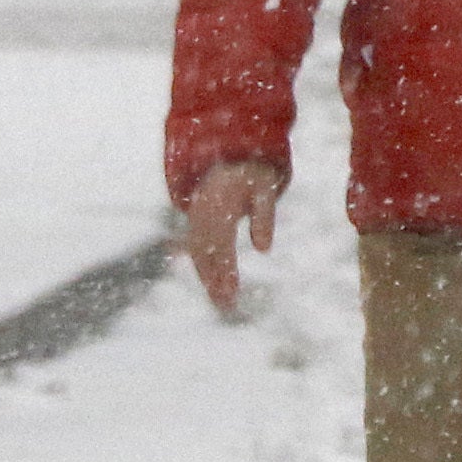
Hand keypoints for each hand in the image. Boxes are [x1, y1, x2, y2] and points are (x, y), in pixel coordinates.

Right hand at [182, 162, 284, 318]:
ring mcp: (195, 219)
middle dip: (213, 280)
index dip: (224, 267)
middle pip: (205, 253)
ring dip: (207, 279)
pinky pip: (196, 250)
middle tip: (226, 306)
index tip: (232, 290)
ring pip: (197, 254)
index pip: (220, 242)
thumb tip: (264, 249)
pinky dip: (204, 269)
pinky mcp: (196, 224)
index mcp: (219, 204)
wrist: (230, 155)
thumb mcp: (265, 188)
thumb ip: (265, 216)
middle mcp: (202, 214)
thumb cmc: (253, 174)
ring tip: (222, 304)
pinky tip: (215, 289)